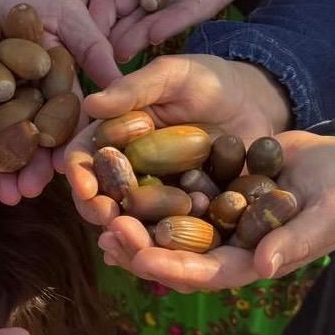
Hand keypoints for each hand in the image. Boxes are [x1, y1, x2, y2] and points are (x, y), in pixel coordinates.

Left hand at [0, 0, 98, 211]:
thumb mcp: (65, 15)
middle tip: (23, 194)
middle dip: (23, 169)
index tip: (63, 168)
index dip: (60, 147)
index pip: (57, 123)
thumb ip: (89, 47)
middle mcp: (19, 105)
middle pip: (22, 142)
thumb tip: (119, 80)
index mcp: (49, 91)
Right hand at [60, 54, 290, 225]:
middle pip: (100, 195)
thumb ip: (135, 89)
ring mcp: (155, 195)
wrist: (255, 102)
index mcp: (112, 136)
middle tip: (106, 217)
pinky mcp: (185, 213)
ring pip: (129, 220)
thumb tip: (92, 104)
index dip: (80, 172)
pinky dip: (162, 246)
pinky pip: (168, 232)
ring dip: (126, 233)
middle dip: (97, 209)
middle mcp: (127, 170)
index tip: (85, 186)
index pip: (85, 155)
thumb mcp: (173, 76)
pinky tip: (158, 259)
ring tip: (132, 238)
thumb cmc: (208, 80)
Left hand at [95, 131, 334, 290]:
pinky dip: (146, 188)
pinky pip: (172, 193)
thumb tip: (263, 267)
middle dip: (140, 246)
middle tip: (108, 230)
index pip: (206, 274)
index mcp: (252, 262)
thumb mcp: (330, 215)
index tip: (139, 258)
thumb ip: (297, 240)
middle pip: (175, 255)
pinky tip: (116, 173)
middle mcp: (226, 246)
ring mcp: (215, 218)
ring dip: (134, 221)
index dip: (172, 268)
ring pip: (165, 227)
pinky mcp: (208, 189)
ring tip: (99, 210)